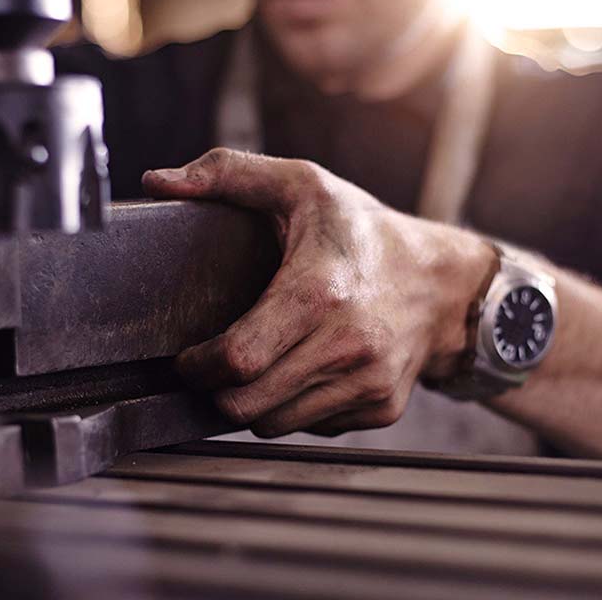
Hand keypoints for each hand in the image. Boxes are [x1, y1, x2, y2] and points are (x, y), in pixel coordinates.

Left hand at [143, 148, 494, 436]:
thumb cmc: (364, 230)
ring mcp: (369, 382)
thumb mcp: (300, 182)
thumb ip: (226, 173)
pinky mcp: (382, 407)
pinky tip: (301, 371)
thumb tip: (157, 181)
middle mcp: (348, 344)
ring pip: (274, 425)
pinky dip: (295, 408)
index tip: (188, 357)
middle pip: (246, 405)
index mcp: (318, 292)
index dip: (198, 366)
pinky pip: (313, 428)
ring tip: (258, 366)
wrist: (444, 280)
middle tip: (213, 366)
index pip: (238, 359)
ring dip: (254, 402)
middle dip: (217, 390)